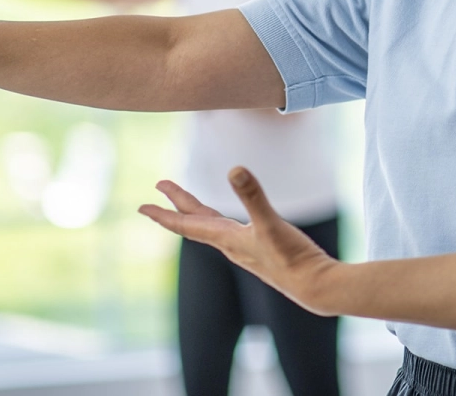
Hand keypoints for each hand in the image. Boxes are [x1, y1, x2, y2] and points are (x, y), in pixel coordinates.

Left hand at [140, 168, 339, 314]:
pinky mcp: (260, 249)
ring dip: (195, 213)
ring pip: (211, 227)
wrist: (314, 286)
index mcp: (226, 238)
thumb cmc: (291, 258)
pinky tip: (227, 222)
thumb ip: (253, 195)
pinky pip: (229, 232)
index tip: (142, 207)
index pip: (186, 224)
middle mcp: (230, 244)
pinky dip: (219, 221)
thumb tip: (234, 169)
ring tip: (186, 203)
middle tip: (158, 190)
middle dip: (175, 206)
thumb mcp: (271, 223)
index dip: (163, 214)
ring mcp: (245, 248)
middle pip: (195, 222)